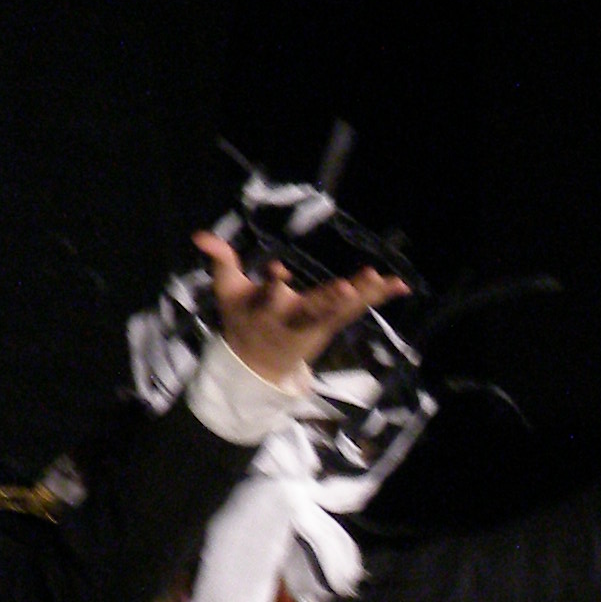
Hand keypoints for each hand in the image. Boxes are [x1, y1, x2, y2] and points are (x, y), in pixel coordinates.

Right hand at [192, 229, 408, 390]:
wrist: (258, 366)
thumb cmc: (243, 321)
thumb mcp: (227, 293)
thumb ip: (220, 262)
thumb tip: (200, 235)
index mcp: (266, 311)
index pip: (269, 297)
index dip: (273, 285)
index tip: (279, 274)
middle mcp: (294, 319)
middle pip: (313, 310)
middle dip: (329, 300)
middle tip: (347, 290)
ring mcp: (317, 324)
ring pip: (342, 310)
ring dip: (364, 297)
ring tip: (384, 280)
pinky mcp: (333, 324)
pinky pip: (358, 310)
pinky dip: (379, 298)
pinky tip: (400, 285)